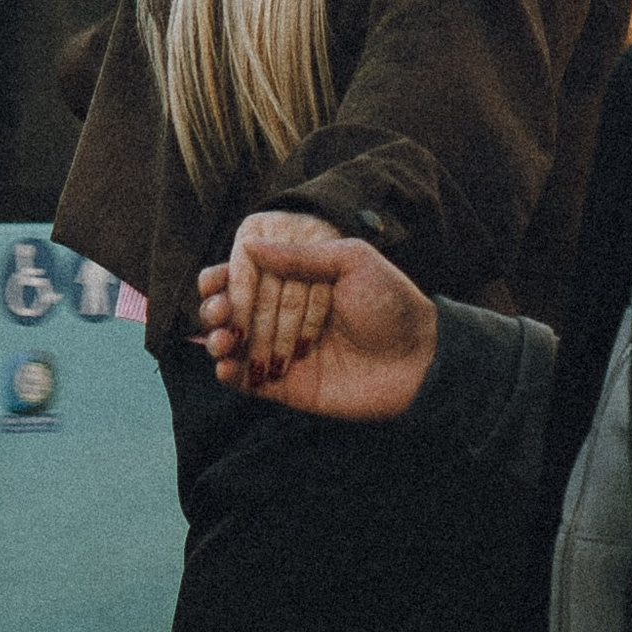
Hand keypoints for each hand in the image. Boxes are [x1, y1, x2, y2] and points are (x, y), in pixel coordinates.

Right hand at [196, 223, 437, 417]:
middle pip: (235, 311)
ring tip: (222, 340)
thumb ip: (301, 254)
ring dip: (218, 341)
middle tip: (217, 312)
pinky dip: (230, 374)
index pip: (249, 278)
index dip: (224, 279)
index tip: (211, 282)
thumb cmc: (392, 304)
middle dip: (216, 310)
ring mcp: (285, 352)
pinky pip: (248, 382)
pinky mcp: (288, 387)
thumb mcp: (351, 262)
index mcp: (299, 282)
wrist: (420, 358)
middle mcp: (287, 315)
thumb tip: (249, 244)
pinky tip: (226, 367)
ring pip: (236, 346)